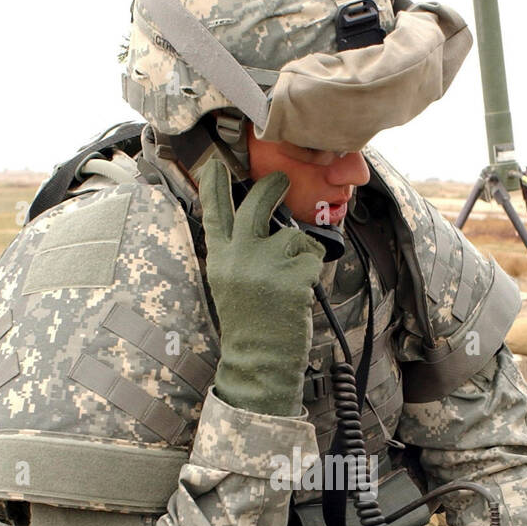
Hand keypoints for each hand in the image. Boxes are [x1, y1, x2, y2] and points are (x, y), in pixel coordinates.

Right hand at [199, 160, 323, 415]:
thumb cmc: (250, 326)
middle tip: (282, 182)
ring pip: (293, 237)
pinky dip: (312, 274)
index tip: (217, 164)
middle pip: (256, 205)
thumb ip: (238, 255)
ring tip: (291, 282)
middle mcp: (239, 257)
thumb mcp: (230, 285)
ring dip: (300, 255)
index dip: (215, 186)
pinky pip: (311, 259)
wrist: (260, 361)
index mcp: (220, 261)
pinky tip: (299, 295)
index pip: (214, 214)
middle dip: (272, 188)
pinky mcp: (292, 276)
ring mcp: (266, 265)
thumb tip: (263, 227)